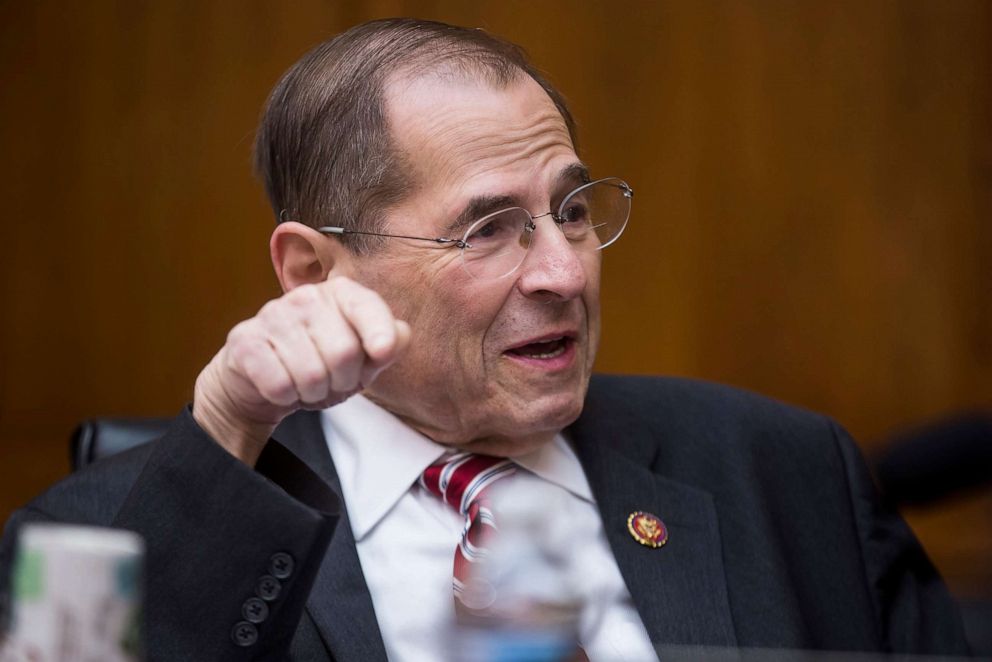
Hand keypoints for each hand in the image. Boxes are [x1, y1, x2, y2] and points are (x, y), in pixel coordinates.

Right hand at [193, 276, 410, 464]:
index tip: (381, 353)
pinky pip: (279, 384)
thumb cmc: (321, 364)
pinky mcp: (244, 340)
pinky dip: (286, 397)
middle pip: (344, 352)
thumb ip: (388, 344)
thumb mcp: (363, 358)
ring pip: (311, 375)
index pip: (366, 307)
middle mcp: (306, 297)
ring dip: (314, 393)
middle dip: (343, 380)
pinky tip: (282, 385)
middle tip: (333, 380)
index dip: (379, 333)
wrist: (262, 379)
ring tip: (307, 384)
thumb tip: (400, 334)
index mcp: (341, 293)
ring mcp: (272, 315)